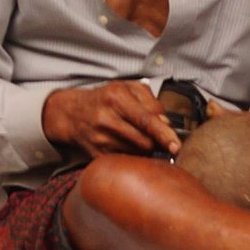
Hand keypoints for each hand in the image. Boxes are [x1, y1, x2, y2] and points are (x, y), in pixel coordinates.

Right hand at [41, 81, 183, 155]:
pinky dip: (132, 156)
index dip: (164, 134)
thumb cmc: (105, 99)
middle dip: (156, 142)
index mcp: (116, 98)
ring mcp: (100, 139)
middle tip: (154, 135)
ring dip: (144, 149)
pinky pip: (125, 161)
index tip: (176, 146)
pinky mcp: (97, 155)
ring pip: (137, 153)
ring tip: (135, 136)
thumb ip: (152, 102)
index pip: (146, 120)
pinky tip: (126, 144)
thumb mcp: (128, 88)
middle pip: (145, 142)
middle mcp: (106, 119)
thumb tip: (166, 123)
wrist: (73, 113)